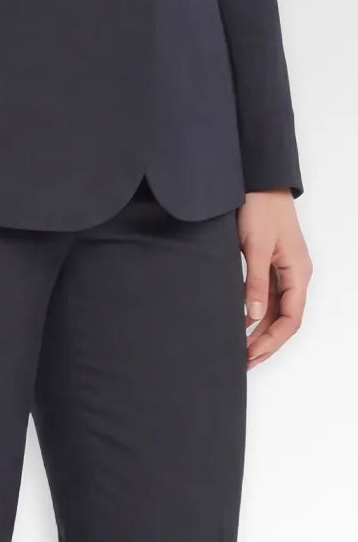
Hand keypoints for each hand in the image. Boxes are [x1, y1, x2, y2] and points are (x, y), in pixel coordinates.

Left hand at [237, 189, 311, 367]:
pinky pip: (269, 295)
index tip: (251, 355)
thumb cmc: (260, 207)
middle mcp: (296, 274)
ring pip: (277, 309)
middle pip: (286, 318)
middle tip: (244, 361)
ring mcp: (285, 269)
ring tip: (242, 349)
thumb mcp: (255, 246)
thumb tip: (255, 316)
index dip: (271, 341)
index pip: (290, 319)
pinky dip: (257, 311)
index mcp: (299, 272)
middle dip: (266, 342)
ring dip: (261, 330)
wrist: (259, 180)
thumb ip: (255, 281)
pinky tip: (242, 322)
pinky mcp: (272, 262)